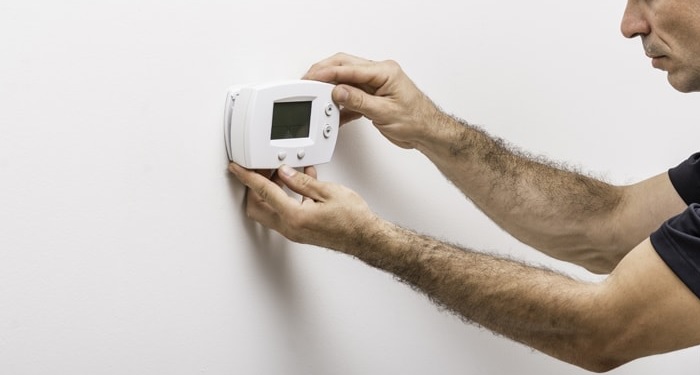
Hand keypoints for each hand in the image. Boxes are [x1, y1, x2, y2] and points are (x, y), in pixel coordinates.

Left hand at [228, 163, 380, 251]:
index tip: (237, 168)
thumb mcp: (328, 192)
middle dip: (254, 187)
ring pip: (268, 210)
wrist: (365, 238)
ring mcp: (294, 231)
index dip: (247, 177)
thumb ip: (302, 182)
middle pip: (256, 206)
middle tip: (260, 170)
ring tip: (281, 173)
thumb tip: (285, 172)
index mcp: (294, 216)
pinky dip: (284, 197)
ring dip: (270, 191)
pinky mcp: (300, 231)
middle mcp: (290, 227)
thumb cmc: (353, 220)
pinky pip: (283, 213)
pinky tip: (298, 184)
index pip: (263, 192)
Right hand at [303, 52, 439, 148]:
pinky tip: (333, 112)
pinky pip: (351, 96)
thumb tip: (338, 91)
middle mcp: (379, 74)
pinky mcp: (372, 97)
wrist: (427, 133)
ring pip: (346, 80)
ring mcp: (375, 85)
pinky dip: (340, 104)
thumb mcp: (384, 112)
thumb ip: (359, 101)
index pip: (349, 68)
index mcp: (384, 71)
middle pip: (344, 66)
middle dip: (324, 73)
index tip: (312, 78)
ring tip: (316, 96)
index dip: (327, 73)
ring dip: (331, 88)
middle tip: (307, 81)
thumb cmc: (416, 120)